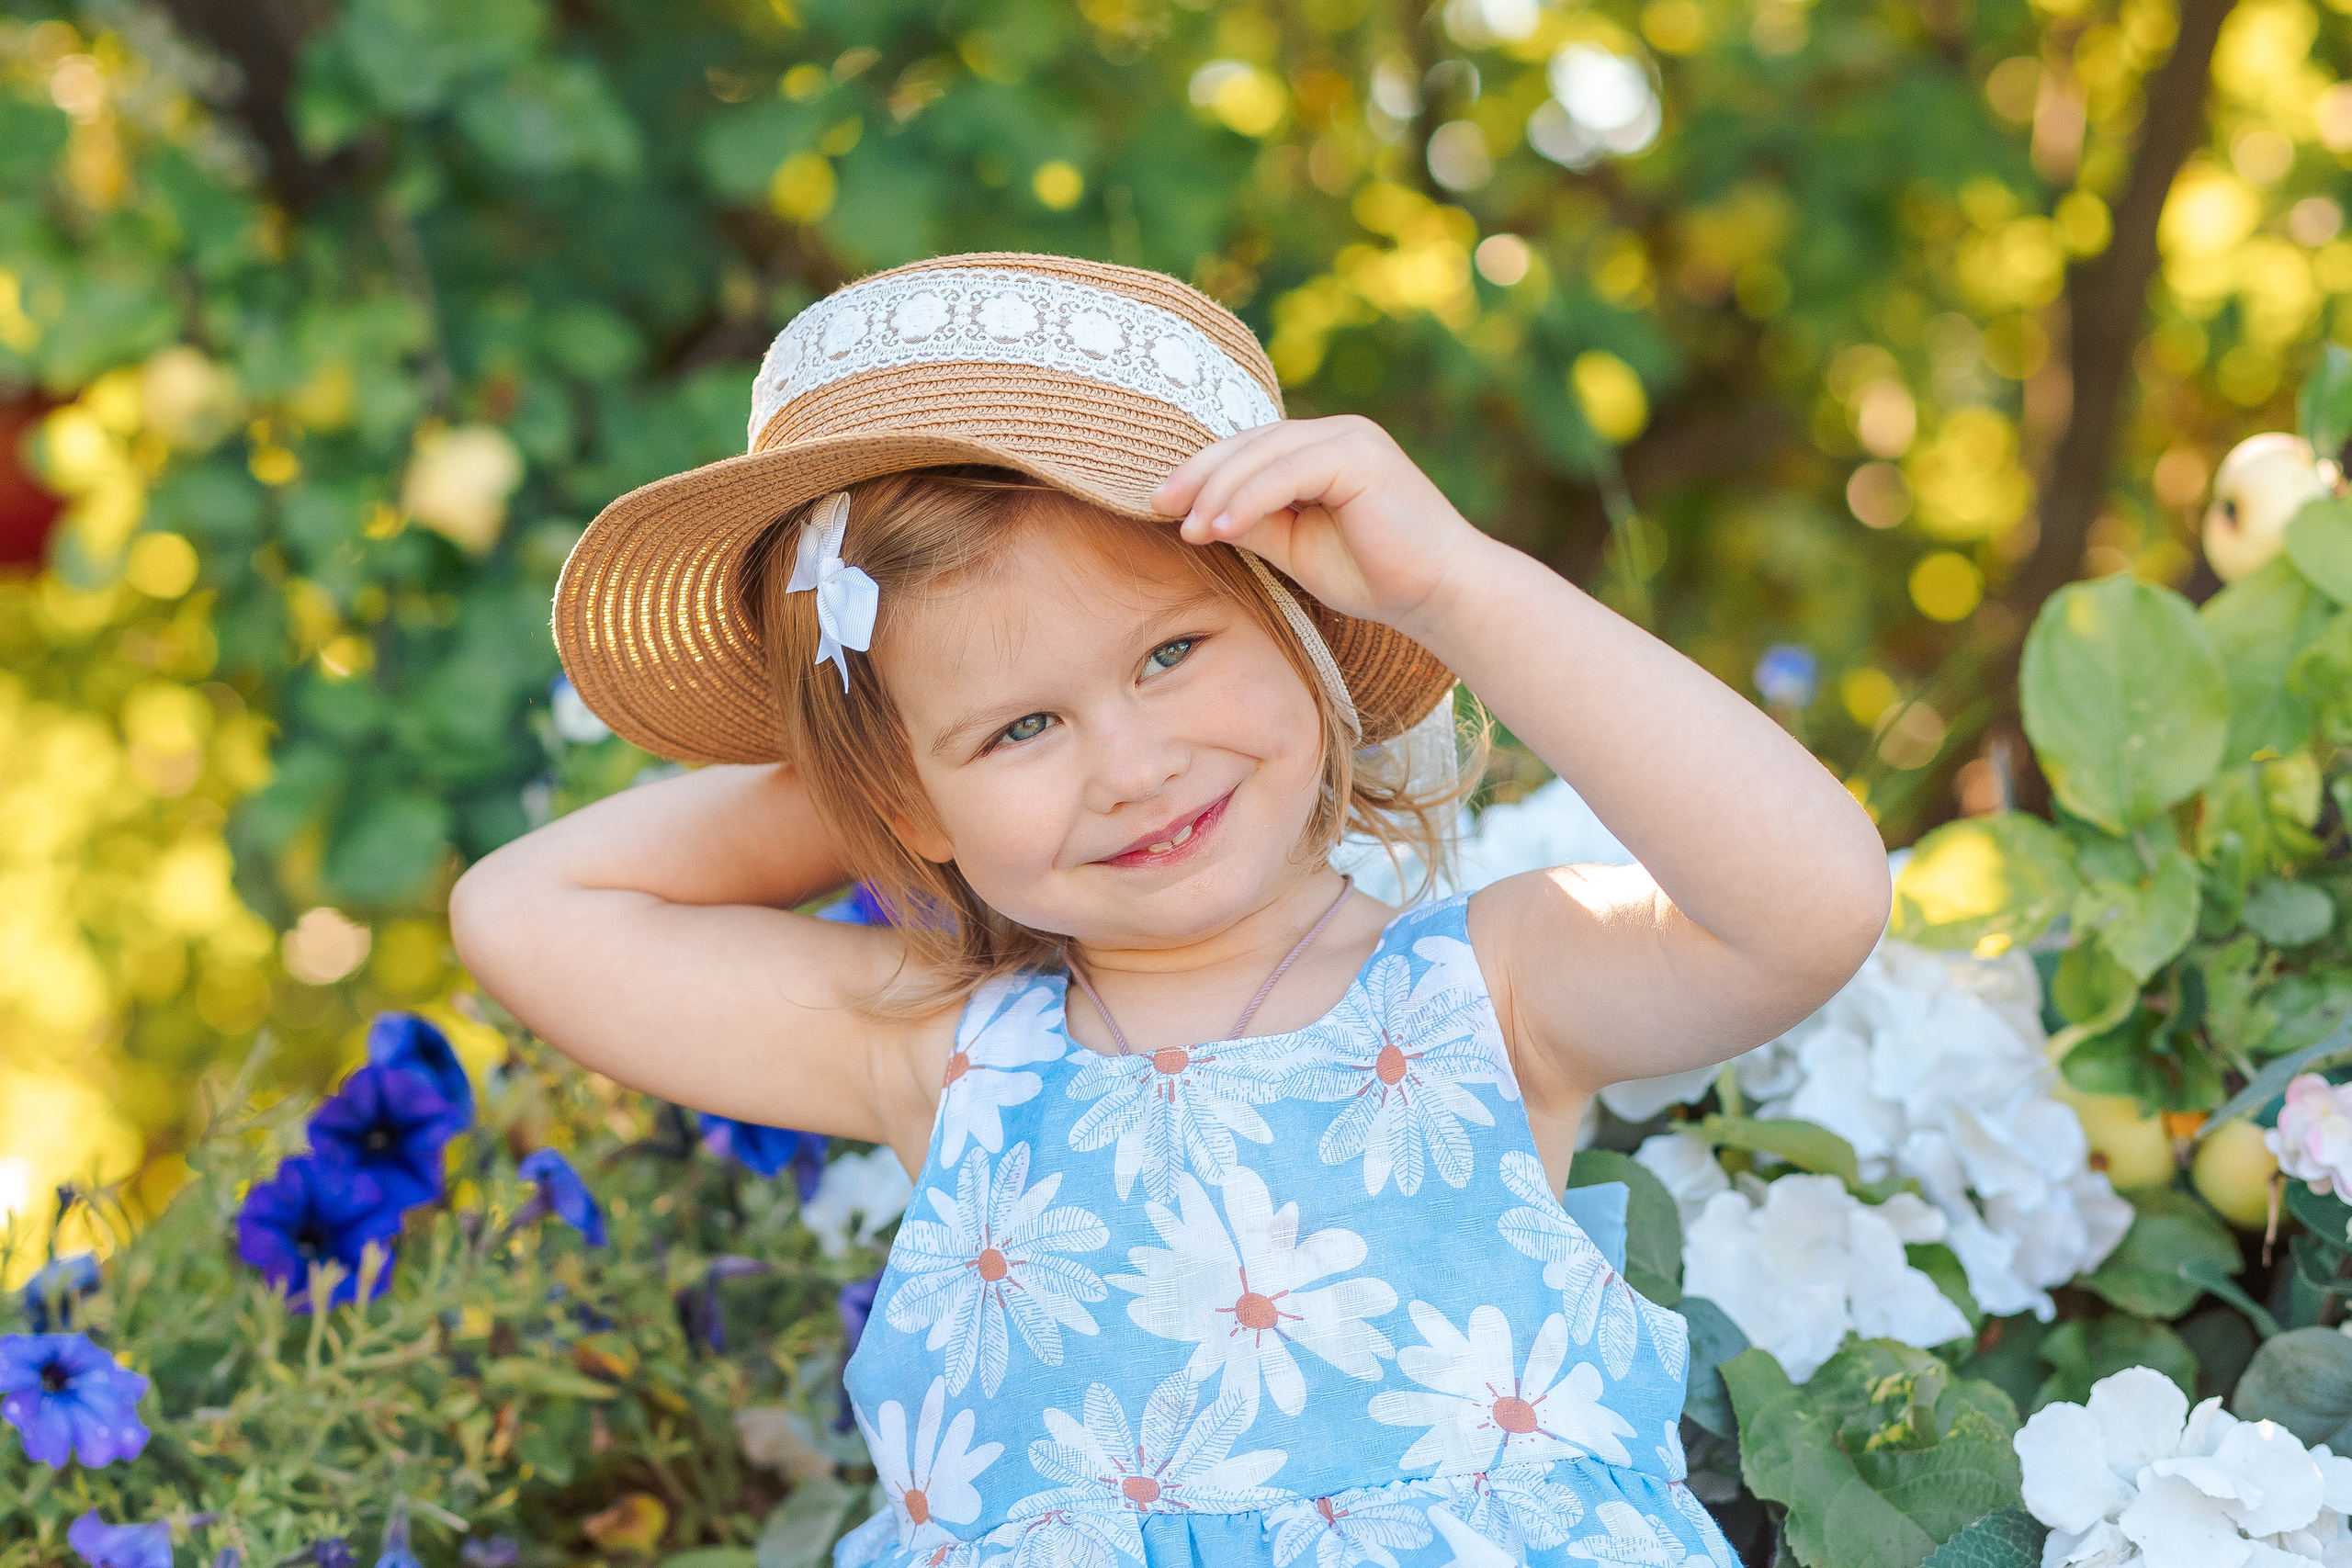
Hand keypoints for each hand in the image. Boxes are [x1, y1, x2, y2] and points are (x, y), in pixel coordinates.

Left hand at [1150, 416, 1486, 632]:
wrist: (1440, 594)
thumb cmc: (1375, 575)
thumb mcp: (1297, 546)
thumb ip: (1256, 521)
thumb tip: (1198, 515)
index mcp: (1324, 449)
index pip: (1251, 450)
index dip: (1203, 473)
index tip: (1161, 505)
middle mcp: (1337, 433)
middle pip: (1250, 443)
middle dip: (1199, 474)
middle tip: (1158, 505)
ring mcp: (1351, 438)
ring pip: (1264, 454)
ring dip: (1218, 491)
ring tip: (1188, 528)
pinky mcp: (1359, 456)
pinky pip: (1288, 472)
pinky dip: (1249, 499)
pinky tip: (1221, 528)